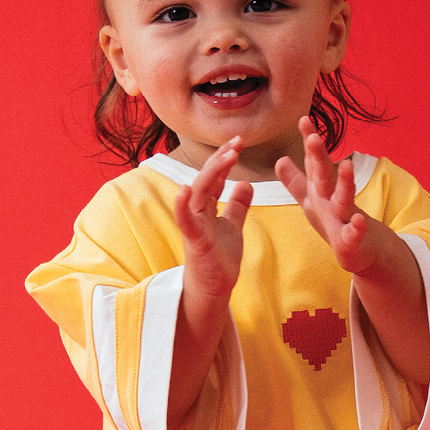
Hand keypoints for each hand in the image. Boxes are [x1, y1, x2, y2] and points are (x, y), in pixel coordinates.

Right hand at [174, 137, 252, 300]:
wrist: (214, 289)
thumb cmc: (219, 259)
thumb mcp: (233, 226)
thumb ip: (237, 205)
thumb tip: (246, 183)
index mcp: (207, 207)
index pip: (215, 176)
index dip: (225, 158)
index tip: (239, 142)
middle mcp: (198, 212)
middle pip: (206, 179)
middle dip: (220, 158)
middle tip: (237, 141)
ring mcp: (194, 225)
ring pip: (198, 193)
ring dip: (211, 173)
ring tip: (227, 156)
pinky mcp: (194, 241)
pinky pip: (185, 221)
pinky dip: (182, 206)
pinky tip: (184, 190)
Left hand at [275, 118, 374, 273]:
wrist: (364, 251)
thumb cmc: (335, 224)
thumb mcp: (312, 202)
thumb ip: (296, 181)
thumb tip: (280, 159)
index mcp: (322, 191)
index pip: (315, 163)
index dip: (310, 142)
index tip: (304, 119)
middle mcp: (334, 200)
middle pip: (325, 176)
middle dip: (319, 157)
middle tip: (314, 137)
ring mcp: (345, 219)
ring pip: (344, 199)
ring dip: (346, 183)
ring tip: (347, 165)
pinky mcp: (352, 241)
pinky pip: (354, 234)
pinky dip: (357, 228)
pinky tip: (358, 220)